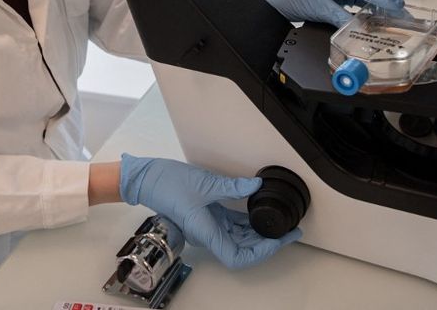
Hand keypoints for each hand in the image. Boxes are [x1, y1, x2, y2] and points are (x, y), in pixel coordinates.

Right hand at [119, 154, 300, 268]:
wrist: (148, 179)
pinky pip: (230, 226)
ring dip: (257, 234)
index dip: (262, 253)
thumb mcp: (205, 184)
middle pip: (242, 249)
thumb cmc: (169, 184)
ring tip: (277, 223)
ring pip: (238, 238)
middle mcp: (208, 234)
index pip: (238, 257)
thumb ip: (233, 187)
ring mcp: (208, 226)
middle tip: (288, 230)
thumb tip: (256, 186)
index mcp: (207, 232)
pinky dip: (246, 223)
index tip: (280, 240)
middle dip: (267, 243)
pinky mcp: (207, 216)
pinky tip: (258, 214)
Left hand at [252, 0, 404, 27]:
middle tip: (404, 16)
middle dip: (385, 4)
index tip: (396, 6)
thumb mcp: (317, 8)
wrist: (276, 1)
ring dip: (378, 9)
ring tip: (397, 19)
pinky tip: (379, 20)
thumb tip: (357, 29)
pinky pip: (356, 3)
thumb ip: (339, 18)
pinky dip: (366, 12)